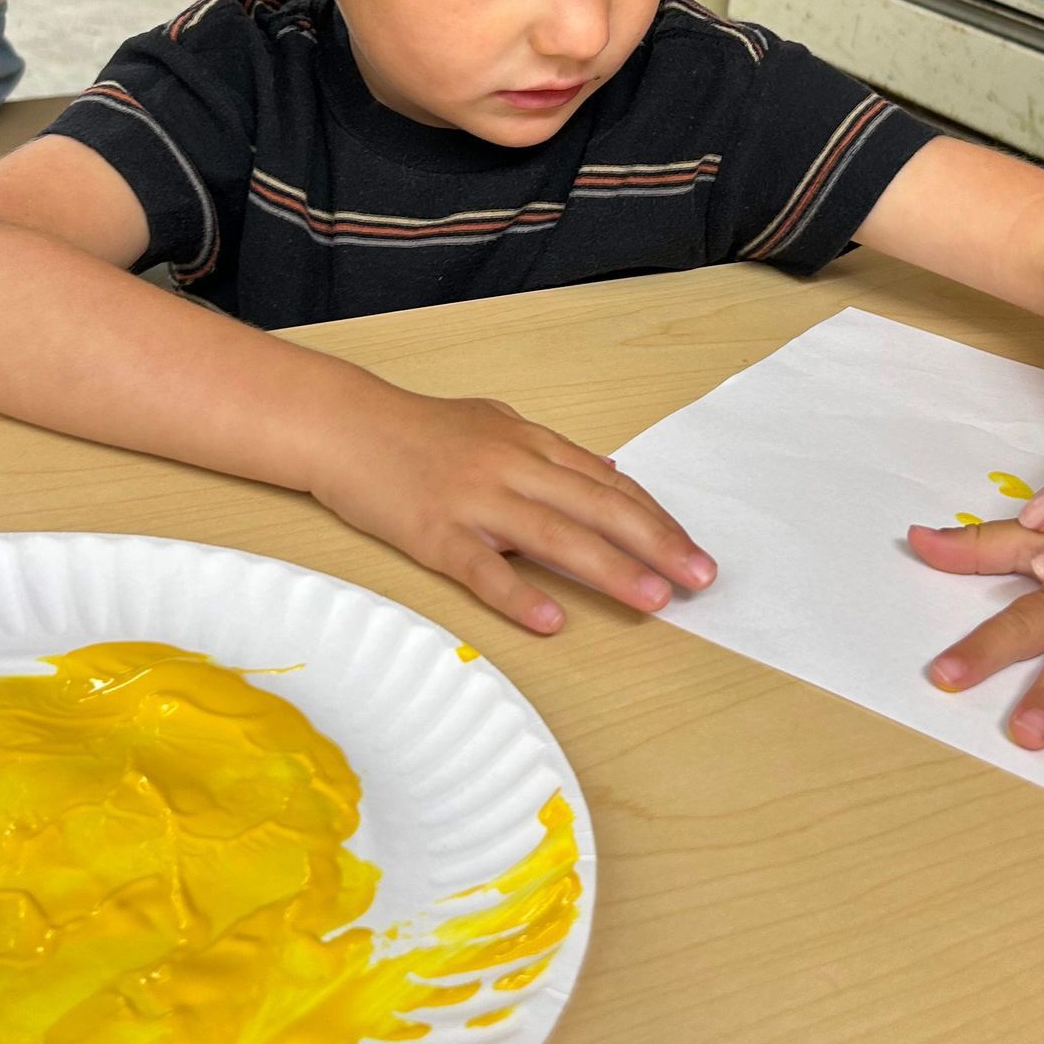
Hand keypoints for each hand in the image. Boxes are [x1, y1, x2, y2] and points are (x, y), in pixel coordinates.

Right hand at [308, 384, 715, 634]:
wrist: (342, 425)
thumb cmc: (417, 428)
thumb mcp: (495, 422)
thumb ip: (551, 451)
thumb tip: (608, 472)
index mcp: (530, 443)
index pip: (609, 485)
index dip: (656, 519)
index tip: (693, 550)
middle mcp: (512, 468)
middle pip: (599, 508)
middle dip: (657, 544)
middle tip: (701, 578)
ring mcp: (474, 501)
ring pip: (556, 537)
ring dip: (611, 570)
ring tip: (654, 599)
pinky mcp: (434, 534)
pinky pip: (483, 570)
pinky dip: (519, 595)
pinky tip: (553, 621)